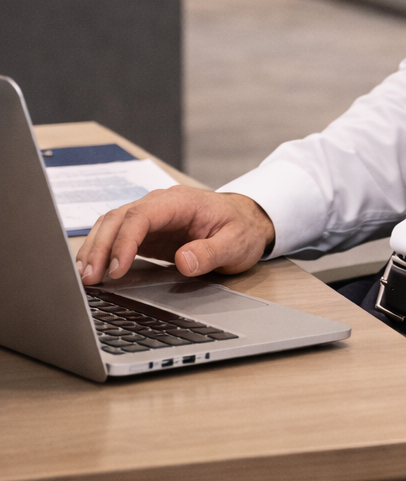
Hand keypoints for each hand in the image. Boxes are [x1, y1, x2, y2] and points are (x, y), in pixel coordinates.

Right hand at [75, 187, 275, 284]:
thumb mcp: (236, 244)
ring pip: (112, 224)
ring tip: (84, 277)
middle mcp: (160, 204)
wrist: (245, 220)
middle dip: (100, 247)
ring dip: (95, 248)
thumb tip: (184, 261)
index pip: (142, 216)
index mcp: (181, 202)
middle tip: (89, 278)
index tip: (116, 269)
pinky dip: (101, 250)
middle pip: (119, 218)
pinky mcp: (146, 231)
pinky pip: (116, 235)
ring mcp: (151, 216)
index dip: (124, 241)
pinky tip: (92, 269)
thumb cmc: (241, 229)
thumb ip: (211, 252)